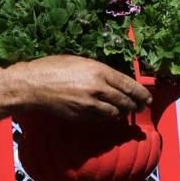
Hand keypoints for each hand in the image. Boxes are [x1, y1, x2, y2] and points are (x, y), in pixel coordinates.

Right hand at [13, 56, 150, 120]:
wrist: (32, 85)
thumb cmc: (52, 67)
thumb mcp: (80, 62)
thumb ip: (99, 71)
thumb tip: (114, 80)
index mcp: (99, 70)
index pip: (128, 85)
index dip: (141, 93)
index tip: (147, 97)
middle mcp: (98, 88)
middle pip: (125, 100)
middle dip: (135, 105)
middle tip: (141, 107)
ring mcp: (90, 104)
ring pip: (115, 112)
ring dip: (122, 112)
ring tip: (125, 111)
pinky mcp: (81, 116)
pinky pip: (100, 118)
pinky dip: (107, 117)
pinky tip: (107, 114)